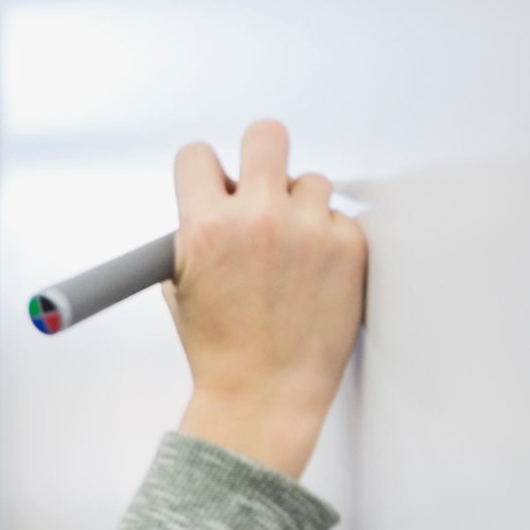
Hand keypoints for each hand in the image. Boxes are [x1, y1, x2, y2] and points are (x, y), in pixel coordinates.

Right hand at [168, 119, 367, 477]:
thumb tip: (216, 197)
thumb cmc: (220, 348)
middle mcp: (258, 218)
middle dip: (261, 154)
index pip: (198, 156)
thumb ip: (195, 231)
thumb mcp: (180, 284)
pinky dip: (329, 240)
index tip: (214, 183)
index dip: (204, 171)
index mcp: (206, 227)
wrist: (265, 394)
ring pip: (310, 181)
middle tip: (263, 183)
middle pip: (266, 135)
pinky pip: (340, 218)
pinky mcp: (350, 245)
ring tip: (291, 252)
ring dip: (300, 207)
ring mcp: (309, 230)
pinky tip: (314, 275)